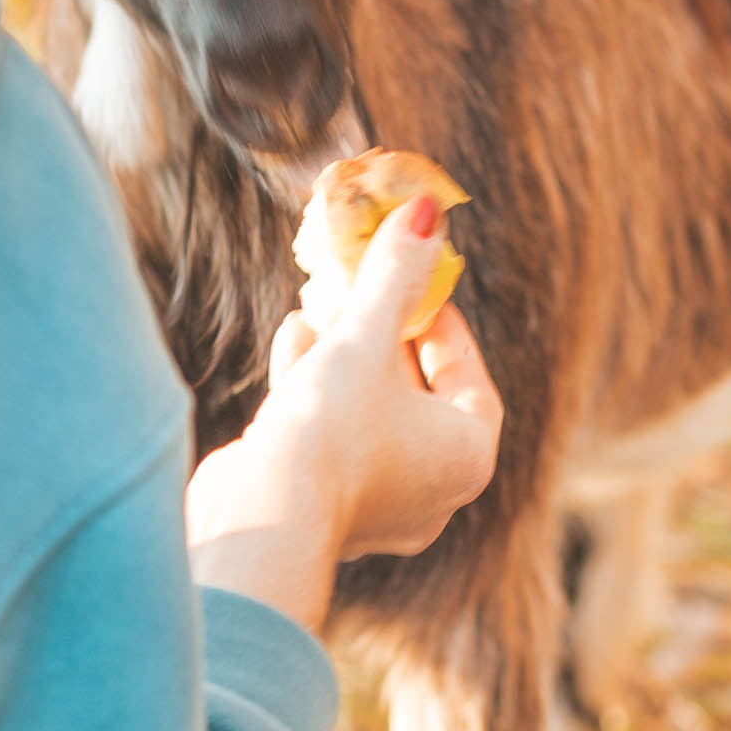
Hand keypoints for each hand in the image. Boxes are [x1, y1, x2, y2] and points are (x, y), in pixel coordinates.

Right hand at [185, 198, 503, 630]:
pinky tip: (294, 341)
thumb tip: (425, 213)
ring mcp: (379, 509)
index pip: (469, 379)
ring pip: (372, 418)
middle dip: (386, 337)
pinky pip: (336, 442)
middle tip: (365, 290)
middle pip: (418, 396)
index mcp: (467, 459)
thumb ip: (395, 278)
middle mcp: (434, 493)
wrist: (260, 516)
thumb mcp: (365, 339)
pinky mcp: (327, 512)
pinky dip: (319, 394)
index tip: (417, 285)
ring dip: (347, 359)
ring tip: (321, 308)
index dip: (443, 325)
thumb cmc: (331, 430)